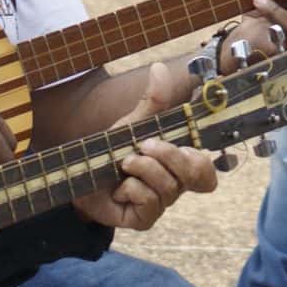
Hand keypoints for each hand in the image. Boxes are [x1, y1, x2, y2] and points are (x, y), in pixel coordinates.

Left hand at [74, 65, 217, 229]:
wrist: (80, 174)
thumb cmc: (110, 152)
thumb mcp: (133, 124)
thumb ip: (152, 100)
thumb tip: (160, 68)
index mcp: (177, 164)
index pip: (207, 171)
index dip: (202, 162)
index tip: (185, 147)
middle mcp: (174, 185)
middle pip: (194, 173)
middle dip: (168, 154)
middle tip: (142, 144)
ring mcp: (160, 204)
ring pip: (169, 187)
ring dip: (143, 168)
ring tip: (124, 163)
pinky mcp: (144, 219)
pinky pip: (150, 202)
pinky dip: (132, 188)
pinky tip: (119, 187)